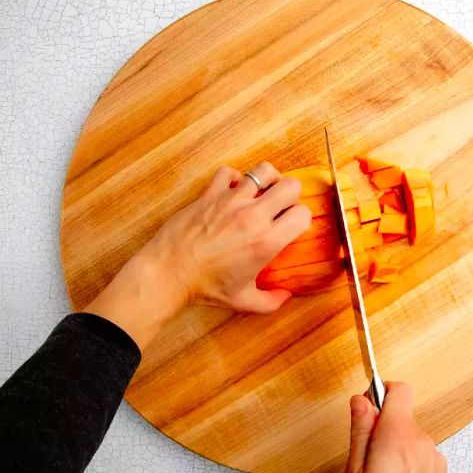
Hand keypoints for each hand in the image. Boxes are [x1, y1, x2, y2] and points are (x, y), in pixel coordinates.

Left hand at [83, 162, 311, 350]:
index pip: (303, 214)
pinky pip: (229, 172)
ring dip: (268, 181)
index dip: (302, 219)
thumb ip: (270, 301)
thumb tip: (285, 296)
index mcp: (266, 242)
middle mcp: (253, 217)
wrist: (169, 273)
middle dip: (292, 195)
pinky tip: (233, 191)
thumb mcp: (243, 300)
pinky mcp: (210, 194)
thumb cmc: (205, 287)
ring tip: (263, 192)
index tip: (293, 226)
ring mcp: (231, 201)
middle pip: (291, 186)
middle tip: (282, 206)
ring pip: (264, 171)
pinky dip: (234, 178)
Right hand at [344, 382, 447, 472]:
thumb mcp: (355, 472)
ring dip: (398, 449)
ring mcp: (435, 457)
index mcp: (397, 437)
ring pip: (411, 438)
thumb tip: (360, 402)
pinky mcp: (442, 472)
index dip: (381, 394)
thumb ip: (359, 432)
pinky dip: (411, 463)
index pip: (399, 390)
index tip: (369, 408)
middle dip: (384, 430)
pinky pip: (422, 455)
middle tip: (370, 455)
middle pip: (401, 418)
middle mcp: (421, 442)